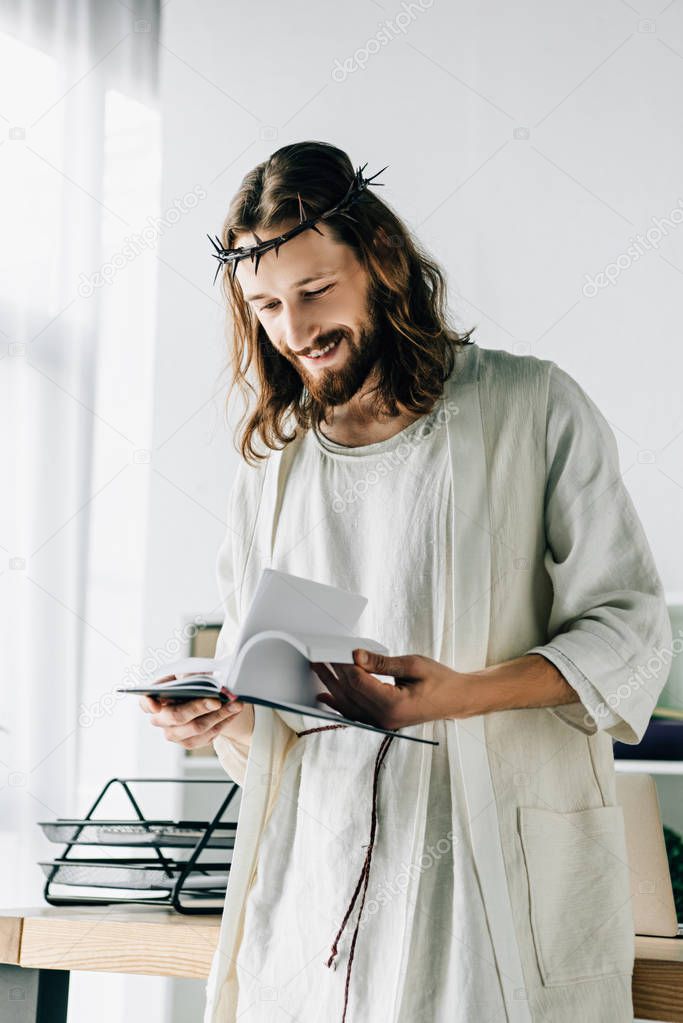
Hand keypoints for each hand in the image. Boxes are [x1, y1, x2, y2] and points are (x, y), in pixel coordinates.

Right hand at [138, 674, 253, 749]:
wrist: (210, 693)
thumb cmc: (196, 679)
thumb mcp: (191, 671)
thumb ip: (190, 676)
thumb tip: (196, 681)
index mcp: (156, 697)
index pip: (145, 702)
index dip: (149, 704)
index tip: (156, 706)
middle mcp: (161, 718)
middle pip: (176, 716)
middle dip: (198, 707)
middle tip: (216, 700)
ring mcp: (174, 733)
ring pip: (196, 728)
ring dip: (218, 715)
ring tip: (235, 704)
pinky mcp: (189, 742)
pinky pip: (207, 736)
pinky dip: (224, 722)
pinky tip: (233, 711)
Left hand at [310, 649, 476, 730]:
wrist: (456, 699)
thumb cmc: (440, 680)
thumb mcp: (413, 664)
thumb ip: (382, 662)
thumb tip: (356, 655)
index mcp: (394, 705)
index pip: (359, 682)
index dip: (346, 663)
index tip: (336, 648)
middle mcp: (385, 719)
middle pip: (350, 693)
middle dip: (334, 672)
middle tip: (320, 654)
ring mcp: (382, 724)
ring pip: (348, 705)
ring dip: (332, 686)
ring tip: (317, 668)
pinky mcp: (381, 722)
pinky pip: (355, 714)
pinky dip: (339, 703)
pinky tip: (324, 694)